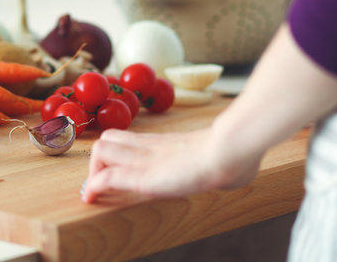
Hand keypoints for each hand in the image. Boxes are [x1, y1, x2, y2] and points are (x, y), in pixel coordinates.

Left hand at [81, 128, 261, 203]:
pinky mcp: (141, 176)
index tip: (110, 172)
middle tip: (101, 180)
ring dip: (93, 171)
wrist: (233, 150)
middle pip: (108, 140)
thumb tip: (245, 173)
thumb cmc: (238, 157)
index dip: (114, 152)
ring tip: (96, 190)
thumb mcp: (228, 160)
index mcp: (167, 144)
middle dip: (99, 160)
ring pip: (100, 152)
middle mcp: (150, 148)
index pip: (127, 139)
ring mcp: (144, 159)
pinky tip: (91, 198)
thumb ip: (227, 166)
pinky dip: (93, 187)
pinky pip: (106, 177)